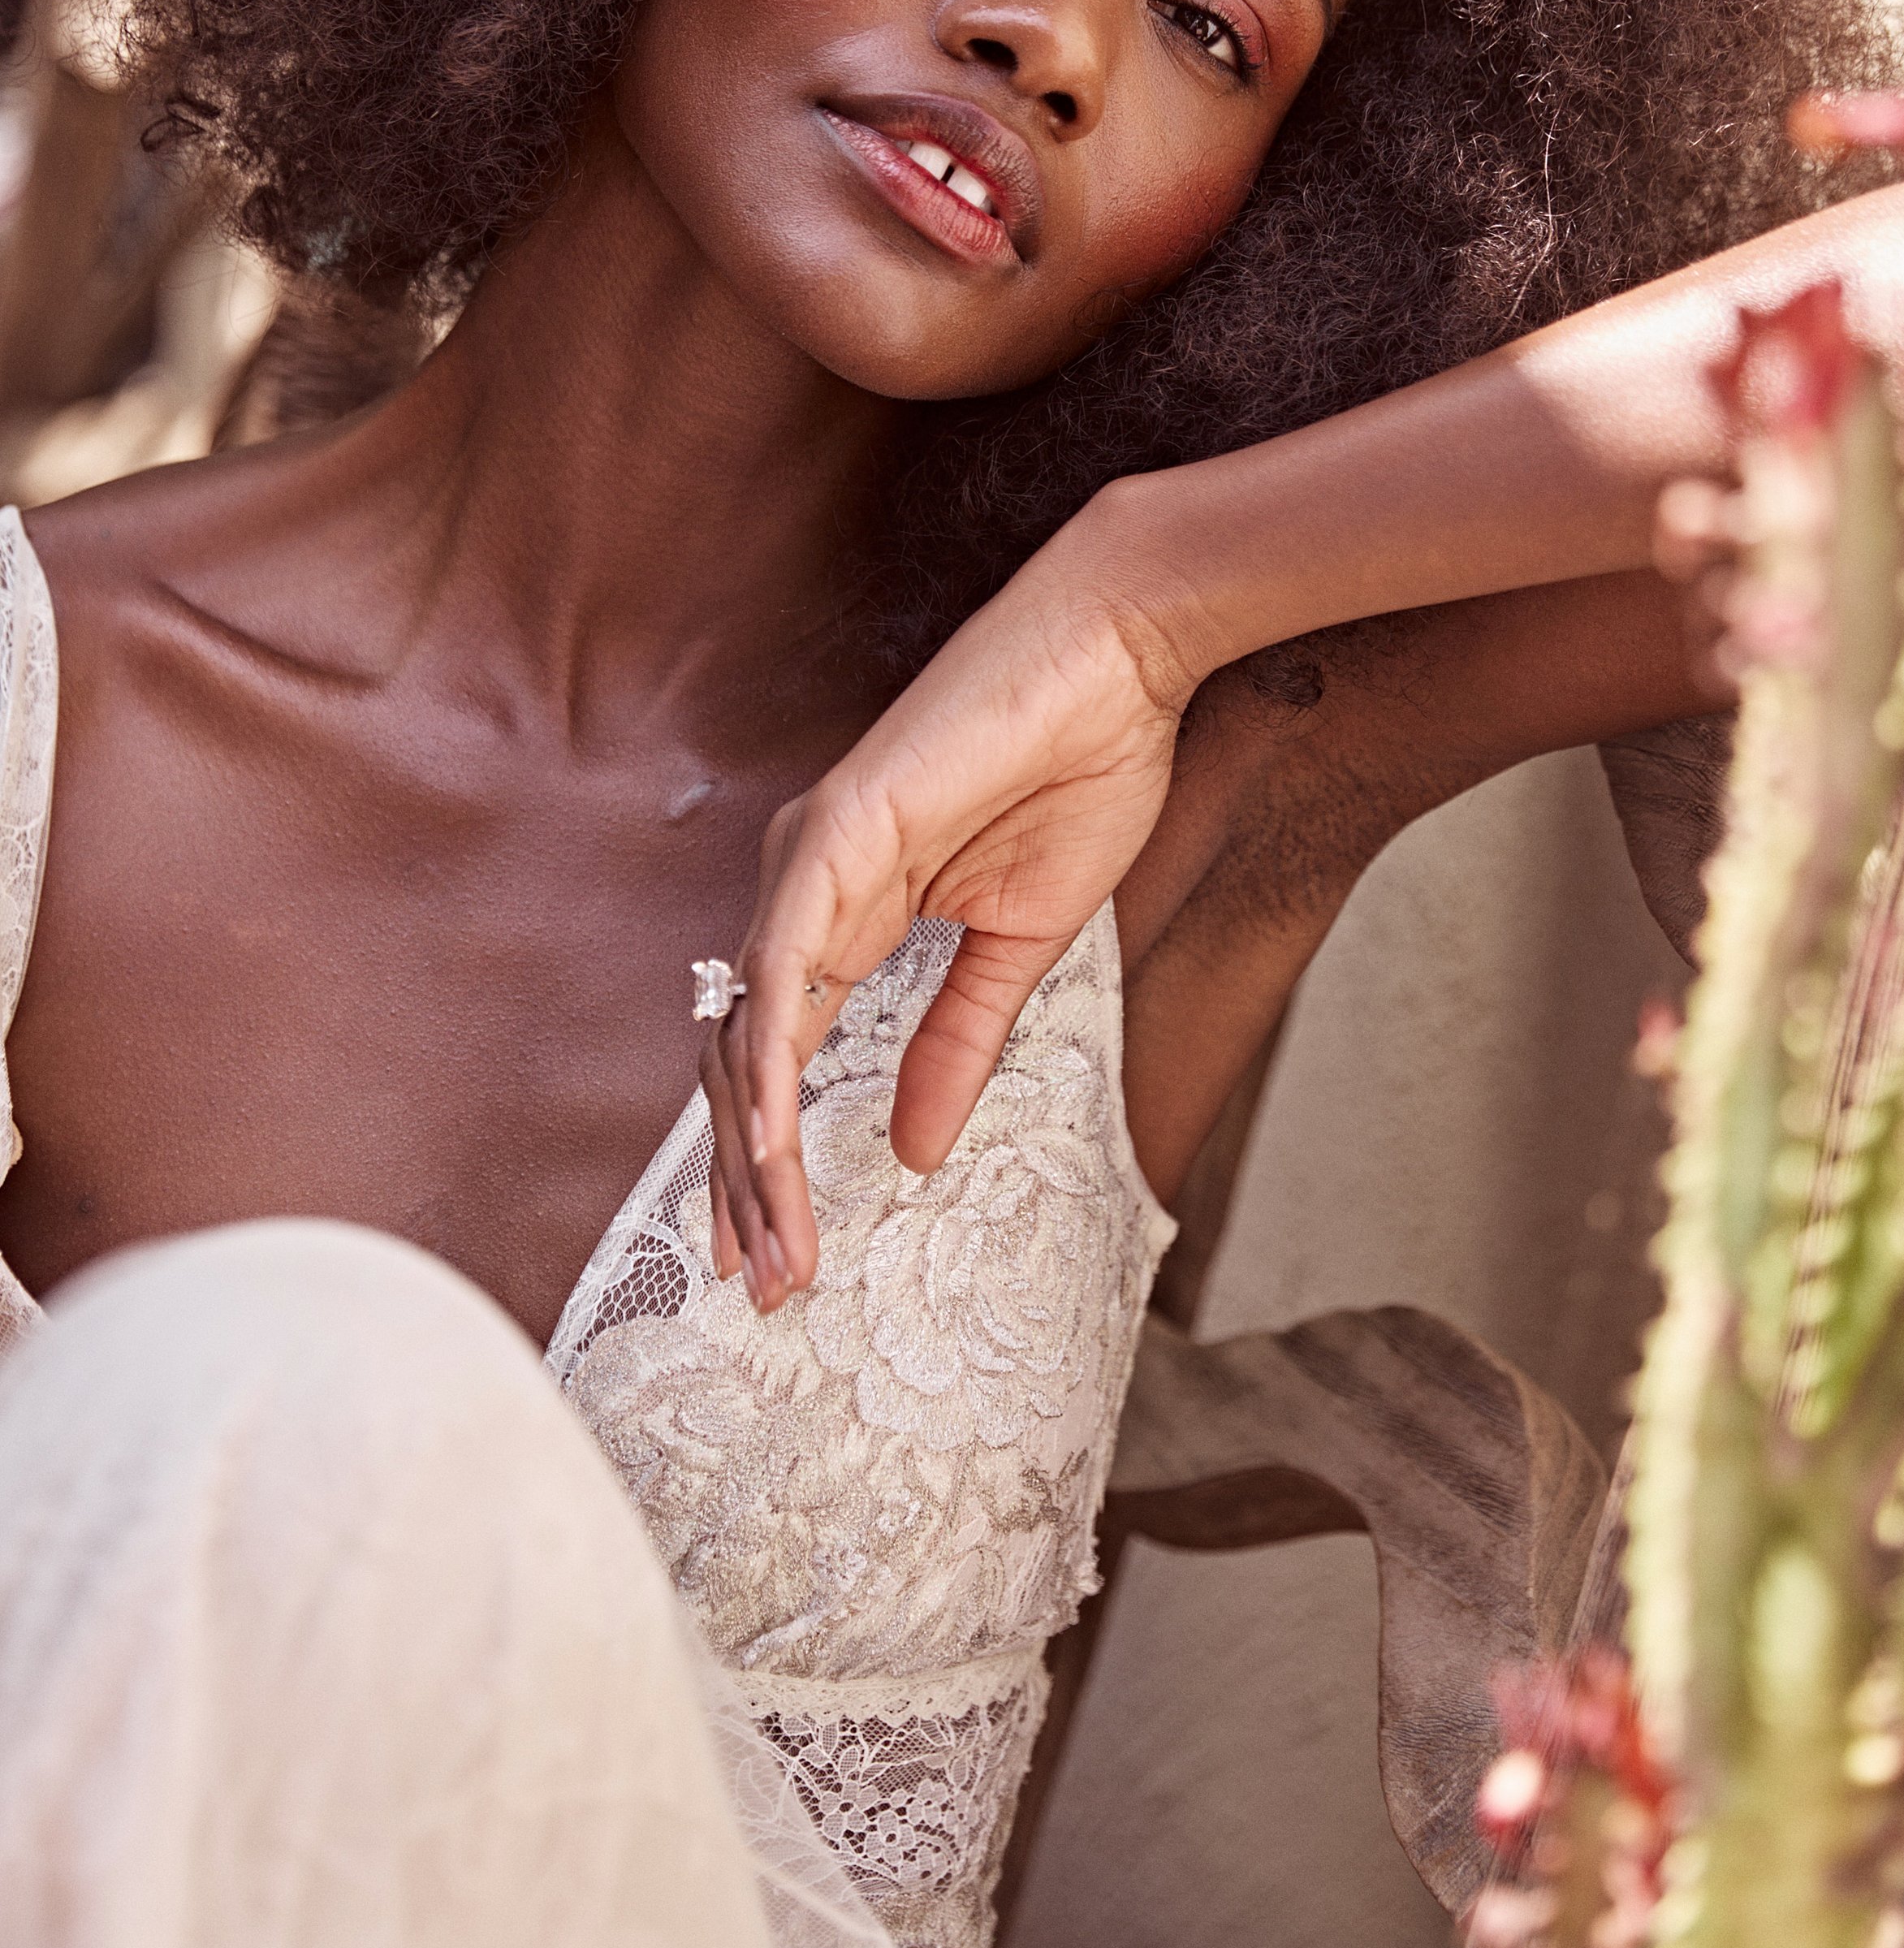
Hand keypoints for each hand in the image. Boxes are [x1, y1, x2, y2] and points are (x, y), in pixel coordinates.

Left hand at [701, 518, 1195, 1308]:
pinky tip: (769, 1139)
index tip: (784, 1262)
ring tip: (766, 1247)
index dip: (772, 1166)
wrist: (1119, 658)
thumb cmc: (1080, 770)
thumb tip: (916, 1147)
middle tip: (759, 1289)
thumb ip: (957, 1041)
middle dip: (743, 1187)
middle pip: (739, 1063)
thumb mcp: (1022, 945)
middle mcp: (803, 889)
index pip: (780, 1061)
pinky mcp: (833, 834)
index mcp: (845, 914)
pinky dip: (766, 1061)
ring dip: (750, 1152)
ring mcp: (807, 860)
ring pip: (744, 1031)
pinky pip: (779, 969)